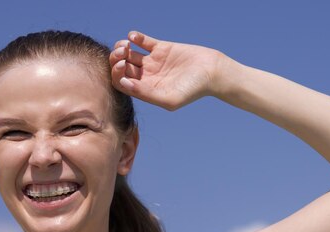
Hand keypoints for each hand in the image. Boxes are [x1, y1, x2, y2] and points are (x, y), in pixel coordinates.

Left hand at [110, 31, 227, 109]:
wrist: (213, 72)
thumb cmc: (192, 90)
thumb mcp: (169, 98)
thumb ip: (146, 94)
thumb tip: (124, 84)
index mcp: (145, 90)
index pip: (121, 83)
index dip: (116, 75)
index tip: (123, 67)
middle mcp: (146, 76)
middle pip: (121, 68)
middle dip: (116, 60)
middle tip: (122, 54)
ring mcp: (152, 62)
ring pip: (128, 54)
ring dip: (121, 48)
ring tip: (125, 45)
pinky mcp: (161, 48)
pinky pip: (143, 41)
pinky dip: (135, 37)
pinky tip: (133, 36)